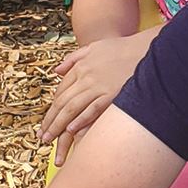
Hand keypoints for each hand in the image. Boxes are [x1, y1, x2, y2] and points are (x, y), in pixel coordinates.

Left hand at [40, 31, 156, 165]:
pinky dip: (80, 120)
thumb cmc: (121, 49)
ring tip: (50, 139)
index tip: (45, 123)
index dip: (51, 109)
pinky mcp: (111, 94)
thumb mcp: (94, 47)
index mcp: (80, 66)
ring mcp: (98, 86)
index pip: (60, 91)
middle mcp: (86, 76)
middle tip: (42, 137)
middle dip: (50, 121)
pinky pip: (91, 109)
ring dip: (58, 125)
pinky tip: (71, 131)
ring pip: (72, 109)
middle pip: (62, 102)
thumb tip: (56, 71)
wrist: (145, 49)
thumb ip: (73, 58)